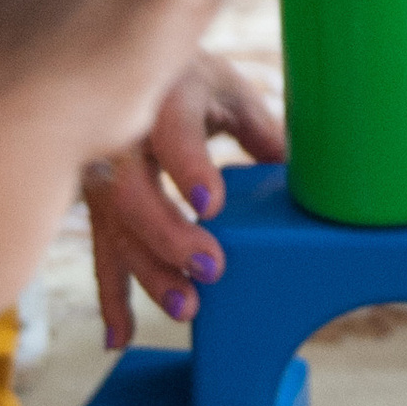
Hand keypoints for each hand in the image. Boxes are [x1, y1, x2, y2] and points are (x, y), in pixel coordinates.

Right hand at [87, 54, 284, 344]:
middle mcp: (122, 133)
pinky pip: (101, 251)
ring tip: (186, 308)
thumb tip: (311, 179)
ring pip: (115, 226)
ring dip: (147, 272)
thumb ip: (263, 134)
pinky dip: (111, 296)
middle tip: (211, 270)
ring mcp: (101, 171)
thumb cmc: (192, 83)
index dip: (188, 166)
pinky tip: (118, 337)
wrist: (120, 68)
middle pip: (132, 189)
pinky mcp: (95, 205)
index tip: (211, 204)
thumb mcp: (231, 94)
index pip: (171, 129)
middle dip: (168, 236)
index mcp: (165, 93)